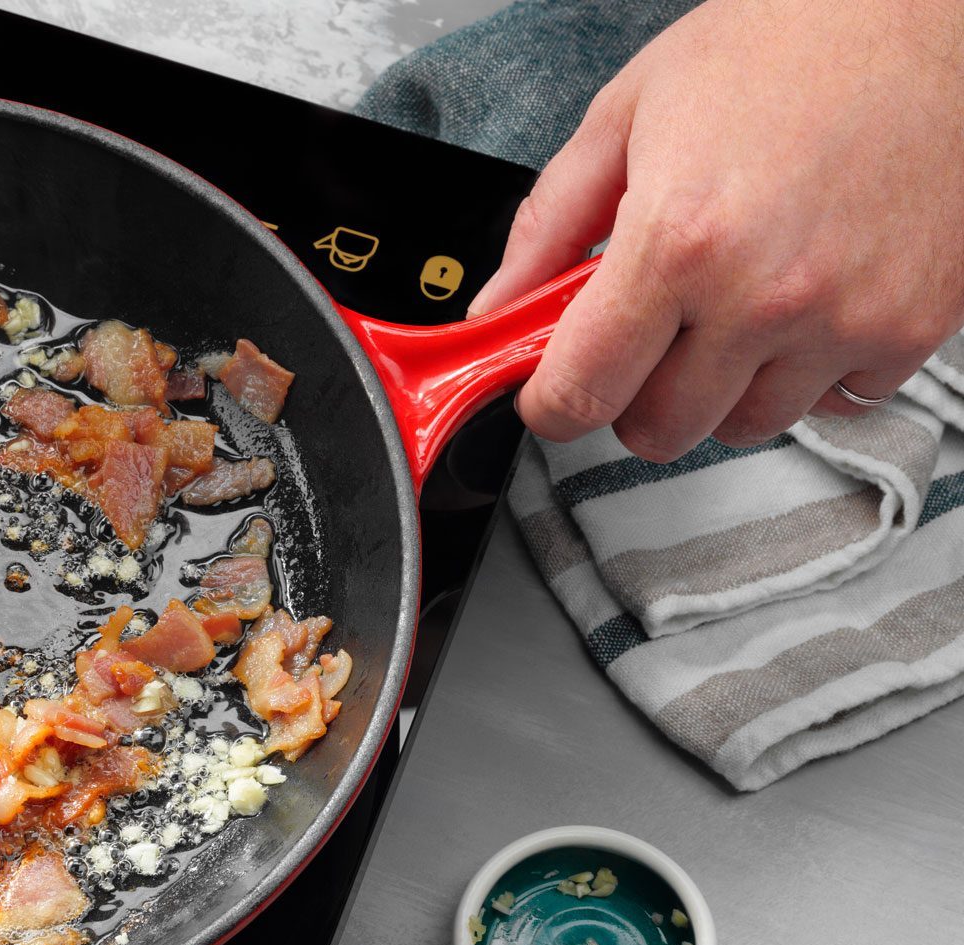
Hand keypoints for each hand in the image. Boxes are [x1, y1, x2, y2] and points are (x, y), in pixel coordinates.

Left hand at [468, 0, 963, 460]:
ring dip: (720, 387)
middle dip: (632, 394)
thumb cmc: (791, 40)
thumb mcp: (629, 113)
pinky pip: (834, 402)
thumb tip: (497, 306)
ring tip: (729, 302)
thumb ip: (549, 224)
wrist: (931, 14)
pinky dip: (807, 371)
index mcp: (679, 240)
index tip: (550, 395)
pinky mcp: (912, 328)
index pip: (581, 392)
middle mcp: (763, 295)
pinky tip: (802, 301)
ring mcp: (845, 320)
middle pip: (659, 429)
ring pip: (744, 425)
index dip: (550, 404)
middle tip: (642, 337)